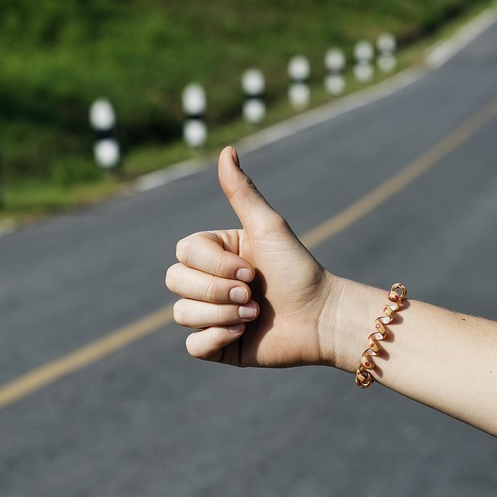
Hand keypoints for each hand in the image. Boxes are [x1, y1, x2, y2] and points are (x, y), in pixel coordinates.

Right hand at [166, 146, 338, 367]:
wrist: (321, 318)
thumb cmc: (298, 270)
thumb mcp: (268, 227)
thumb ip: (242, 192)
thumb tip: (227, 150)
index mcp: (216, 253)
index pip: (183, 253)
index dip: (213, 265)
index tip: (251, 270)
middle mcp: (209, 282)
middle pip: (175, 282)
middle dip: (215, 291)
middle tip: (252, 295)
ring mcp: (211, 314)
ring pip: (181, 315)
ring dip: (220, 314)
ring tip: (254, 316)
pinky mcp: (218, 345)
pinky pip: (192, 346)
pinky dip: (214, 339)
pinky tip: (242, 334)